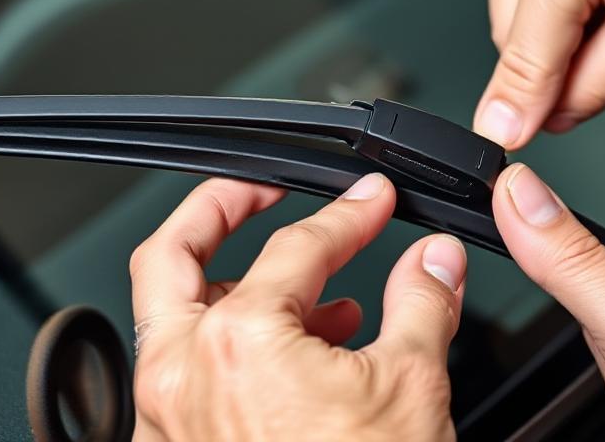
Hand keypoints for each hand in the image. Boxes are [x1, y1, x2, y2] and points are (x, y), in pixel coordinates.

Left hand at [129, 174, 467, 440]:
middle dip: (220, 208)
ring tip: (313, 288)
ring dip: (236, 283)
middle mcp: (182, 375)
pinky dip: (238, 341)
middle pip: (172, 255)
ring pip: (176, 316)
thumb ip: (422, 301)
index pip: (297, 246)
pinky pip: (193, 371)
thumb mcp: (412, 386)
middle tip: (261, 187)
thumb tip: (434, 258)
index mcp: (237, 344)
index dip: (348, 214)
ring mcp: (170, 417)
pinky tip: (301, 354)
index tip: (373, 202)